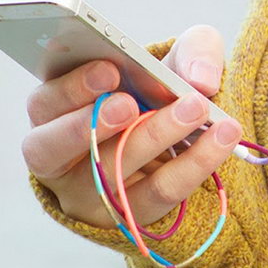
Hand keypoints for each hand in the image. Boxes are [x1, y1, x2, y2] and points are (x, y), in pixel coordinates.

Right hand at [22, 25, 241, 228]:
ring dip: (152, 140)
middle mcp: (60, 155)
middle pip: (54, 148)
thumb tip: (200, 80)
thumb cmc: (163, 91)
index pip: (45, 103)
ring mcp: (88, 192)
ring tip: (194, 109)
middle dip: (94, 123)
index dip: (71, 87)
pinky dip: (193, 164)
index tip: (108, 69)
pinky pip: (157, 194)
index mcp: (56, 109)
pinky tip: (222, 138)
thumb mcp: (178, 58)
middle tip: (130, 103)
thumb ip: (193, 51)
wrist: (184, 136)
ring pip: (107, 175)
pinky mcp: (126, 216)